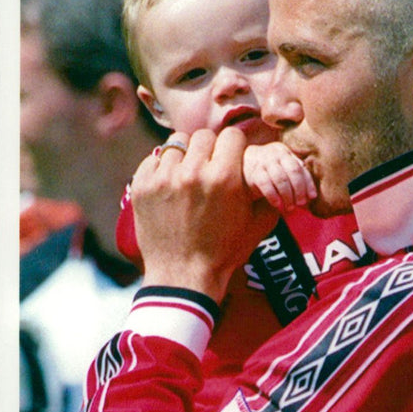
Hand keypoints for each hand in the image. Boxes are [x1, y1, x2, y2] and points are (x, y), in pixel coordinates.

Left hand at [130, 128, 279, 301]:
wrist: (183, 276)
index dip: (234, 146)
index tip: (231, 157)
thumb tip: (271, 169)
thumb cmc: (224, 252)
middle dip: (209, 149)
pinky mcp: (142, 186)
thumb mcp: (258, 224)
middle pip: (203, 136)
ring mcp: (164, 178)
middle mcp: (194, 172)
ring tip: (187, 176)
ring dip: (184, 156)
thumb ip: (268, 192)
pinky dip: (162, 168)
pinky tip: (170, 186)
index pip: (232, 135)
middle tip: (209, 167)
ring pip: (176, 144)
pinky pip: (154, 159)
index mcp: (225, 178)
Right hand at [243, 141, 316, 211]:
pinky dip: (273, 196)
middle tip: (300, 203)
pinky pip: (266, 185)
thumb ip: (296, 177)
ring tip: (289, 208)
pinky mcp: (253, 172)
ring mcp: (263, 162)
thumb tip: (311, 196)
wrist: (240, 167)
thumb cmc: (267, 171)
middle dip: (299, 189)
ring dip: (288, 196)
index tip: (312, 197)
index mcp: (285, 152)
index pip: (300, 167)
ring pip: (281, 179)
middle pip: (293, 171)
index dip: (308, 183)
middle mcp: (275, 154)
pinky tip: (277, 204)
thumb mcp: (281, 169)